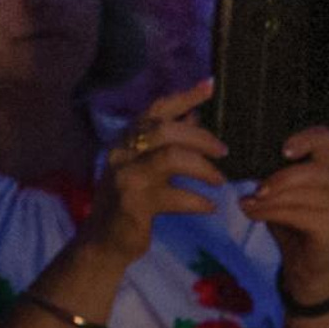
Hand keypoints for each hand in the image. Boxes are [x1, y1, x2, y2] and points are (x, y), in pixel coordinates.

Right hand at [81, 81, 224, 271]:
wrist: (104, 242)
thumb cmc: (130, 201)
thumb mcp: (146, 167)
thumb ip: (167, 142)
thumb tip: (193, 115)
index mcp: (125, 141)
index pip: (155, 110)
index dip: (183, 96)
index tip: (210, 85)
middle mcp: (121, 153)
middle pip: (165, 130)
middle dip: (201, 137)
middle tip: (224, 152)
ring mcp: (125, 178)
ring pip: (172, 157)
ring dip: (203, 168)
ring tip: (219, 181)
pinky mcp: (134, 205)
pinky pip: (175, 197)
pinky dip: (198, 201)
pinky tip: (210, 207)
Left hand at [237, 124, 328, 296]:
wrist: (306, 266)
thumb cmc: (293, 224)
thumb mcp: (281, 194)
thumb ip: (272, 177)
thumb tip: (245, 160)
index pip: (324, 139)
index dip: (304, 139)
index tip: (283, 151)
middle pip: (309, 169)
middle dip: (279, 179)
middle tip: (254, 190)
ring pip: (298, 194)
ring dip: (267, 200)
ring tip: (246, 204)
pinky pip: (296, 214)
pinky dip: (269, 213)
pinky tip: (253, 214)